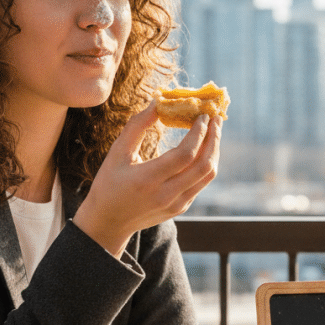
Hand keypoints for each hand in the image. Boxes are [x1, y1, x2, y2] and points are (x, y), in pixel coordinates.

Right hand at [73, 103, 220, 257]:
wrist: (108, 222)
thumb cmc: (109, 183)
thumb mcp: (117, 153)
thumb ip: (137, 127)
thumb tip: (157, 102)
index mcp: (147, 180)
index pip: (185, 154)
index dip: (198, 133)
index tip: (202, 115)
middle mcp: (166, 194)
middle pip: (203, 165)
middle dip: (214, 138)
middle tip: (216, 118)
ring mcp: (177, 203)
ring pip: (207, 175)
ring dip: (214, 150)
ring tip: (214, 130)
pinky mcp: (182, 207)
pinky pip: (201, 182)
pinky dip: (206, 162)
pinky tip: (204, 147)